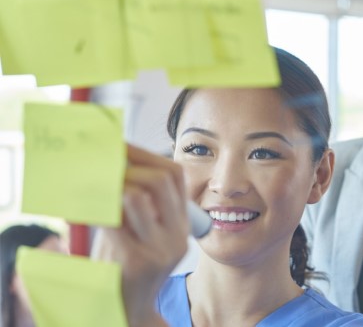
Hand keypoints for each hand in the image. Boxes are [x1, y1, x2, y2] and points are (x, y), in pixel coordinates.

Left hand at [92, 144, 188, 326]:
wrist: (126, 311)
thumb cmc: (125, 268)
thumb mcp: (139, 232)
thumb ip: (134, 202)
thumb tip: (112, 161)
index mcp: (181, 225)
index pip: (175, 175)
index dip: (146, 155)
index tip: (119, 147)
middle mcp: (177, 236)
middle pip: (160, 180)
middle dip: (128, 166)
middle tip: (103, 166)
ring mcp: (160, 250)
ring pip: (138, 195)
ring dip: (111, 187)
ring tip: (95, 193)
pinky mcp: (137, 261)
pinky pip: (114, 220)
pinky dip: (96, 208)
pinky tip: (86, 210)